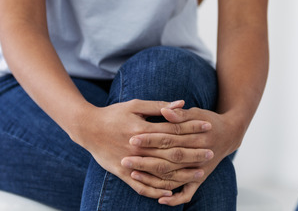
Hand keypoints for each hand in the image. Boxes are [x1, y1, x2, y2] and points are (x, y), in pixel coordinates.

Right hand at [71, 99, 212, 199]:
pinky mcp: (122, 173)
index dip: (192, 128)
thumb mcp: (135, 105)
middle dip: (193, 153)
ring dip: (181, 174)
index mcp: (144, 129)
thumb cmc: (113, 114)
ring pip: (161, 172)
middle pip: (171, 153)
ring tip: (199, 174)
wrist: (86, 128)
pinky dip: (156, 190)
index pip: (174, 130)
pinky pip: (141, 186)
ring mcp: (131, 162)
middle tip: (210, 153)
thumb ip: (158, 106)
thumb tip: (181, 104)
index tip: (208, 127)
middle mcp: (139, 148)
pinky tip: (170, 192)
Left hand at [123, 107, 241, 205]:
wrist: (230, 134)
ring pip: (174, 177)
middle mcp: (199, 154)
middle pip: (168, 159)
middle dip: (146, 160)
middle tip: (126, 158)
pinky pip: (188, 193)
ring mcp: (200, 169)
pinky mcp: (200, 179)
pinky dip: (175, 198)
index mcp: (197, 136)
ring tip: (133, 174)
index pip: (169, 138)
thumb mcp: (197, 113)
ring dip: (153, 178)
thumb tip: (165, 110)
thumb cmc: (209, 120)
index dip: (150, 138)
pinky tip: (161, 199)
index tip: (132, 138)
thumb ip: (180, 114)